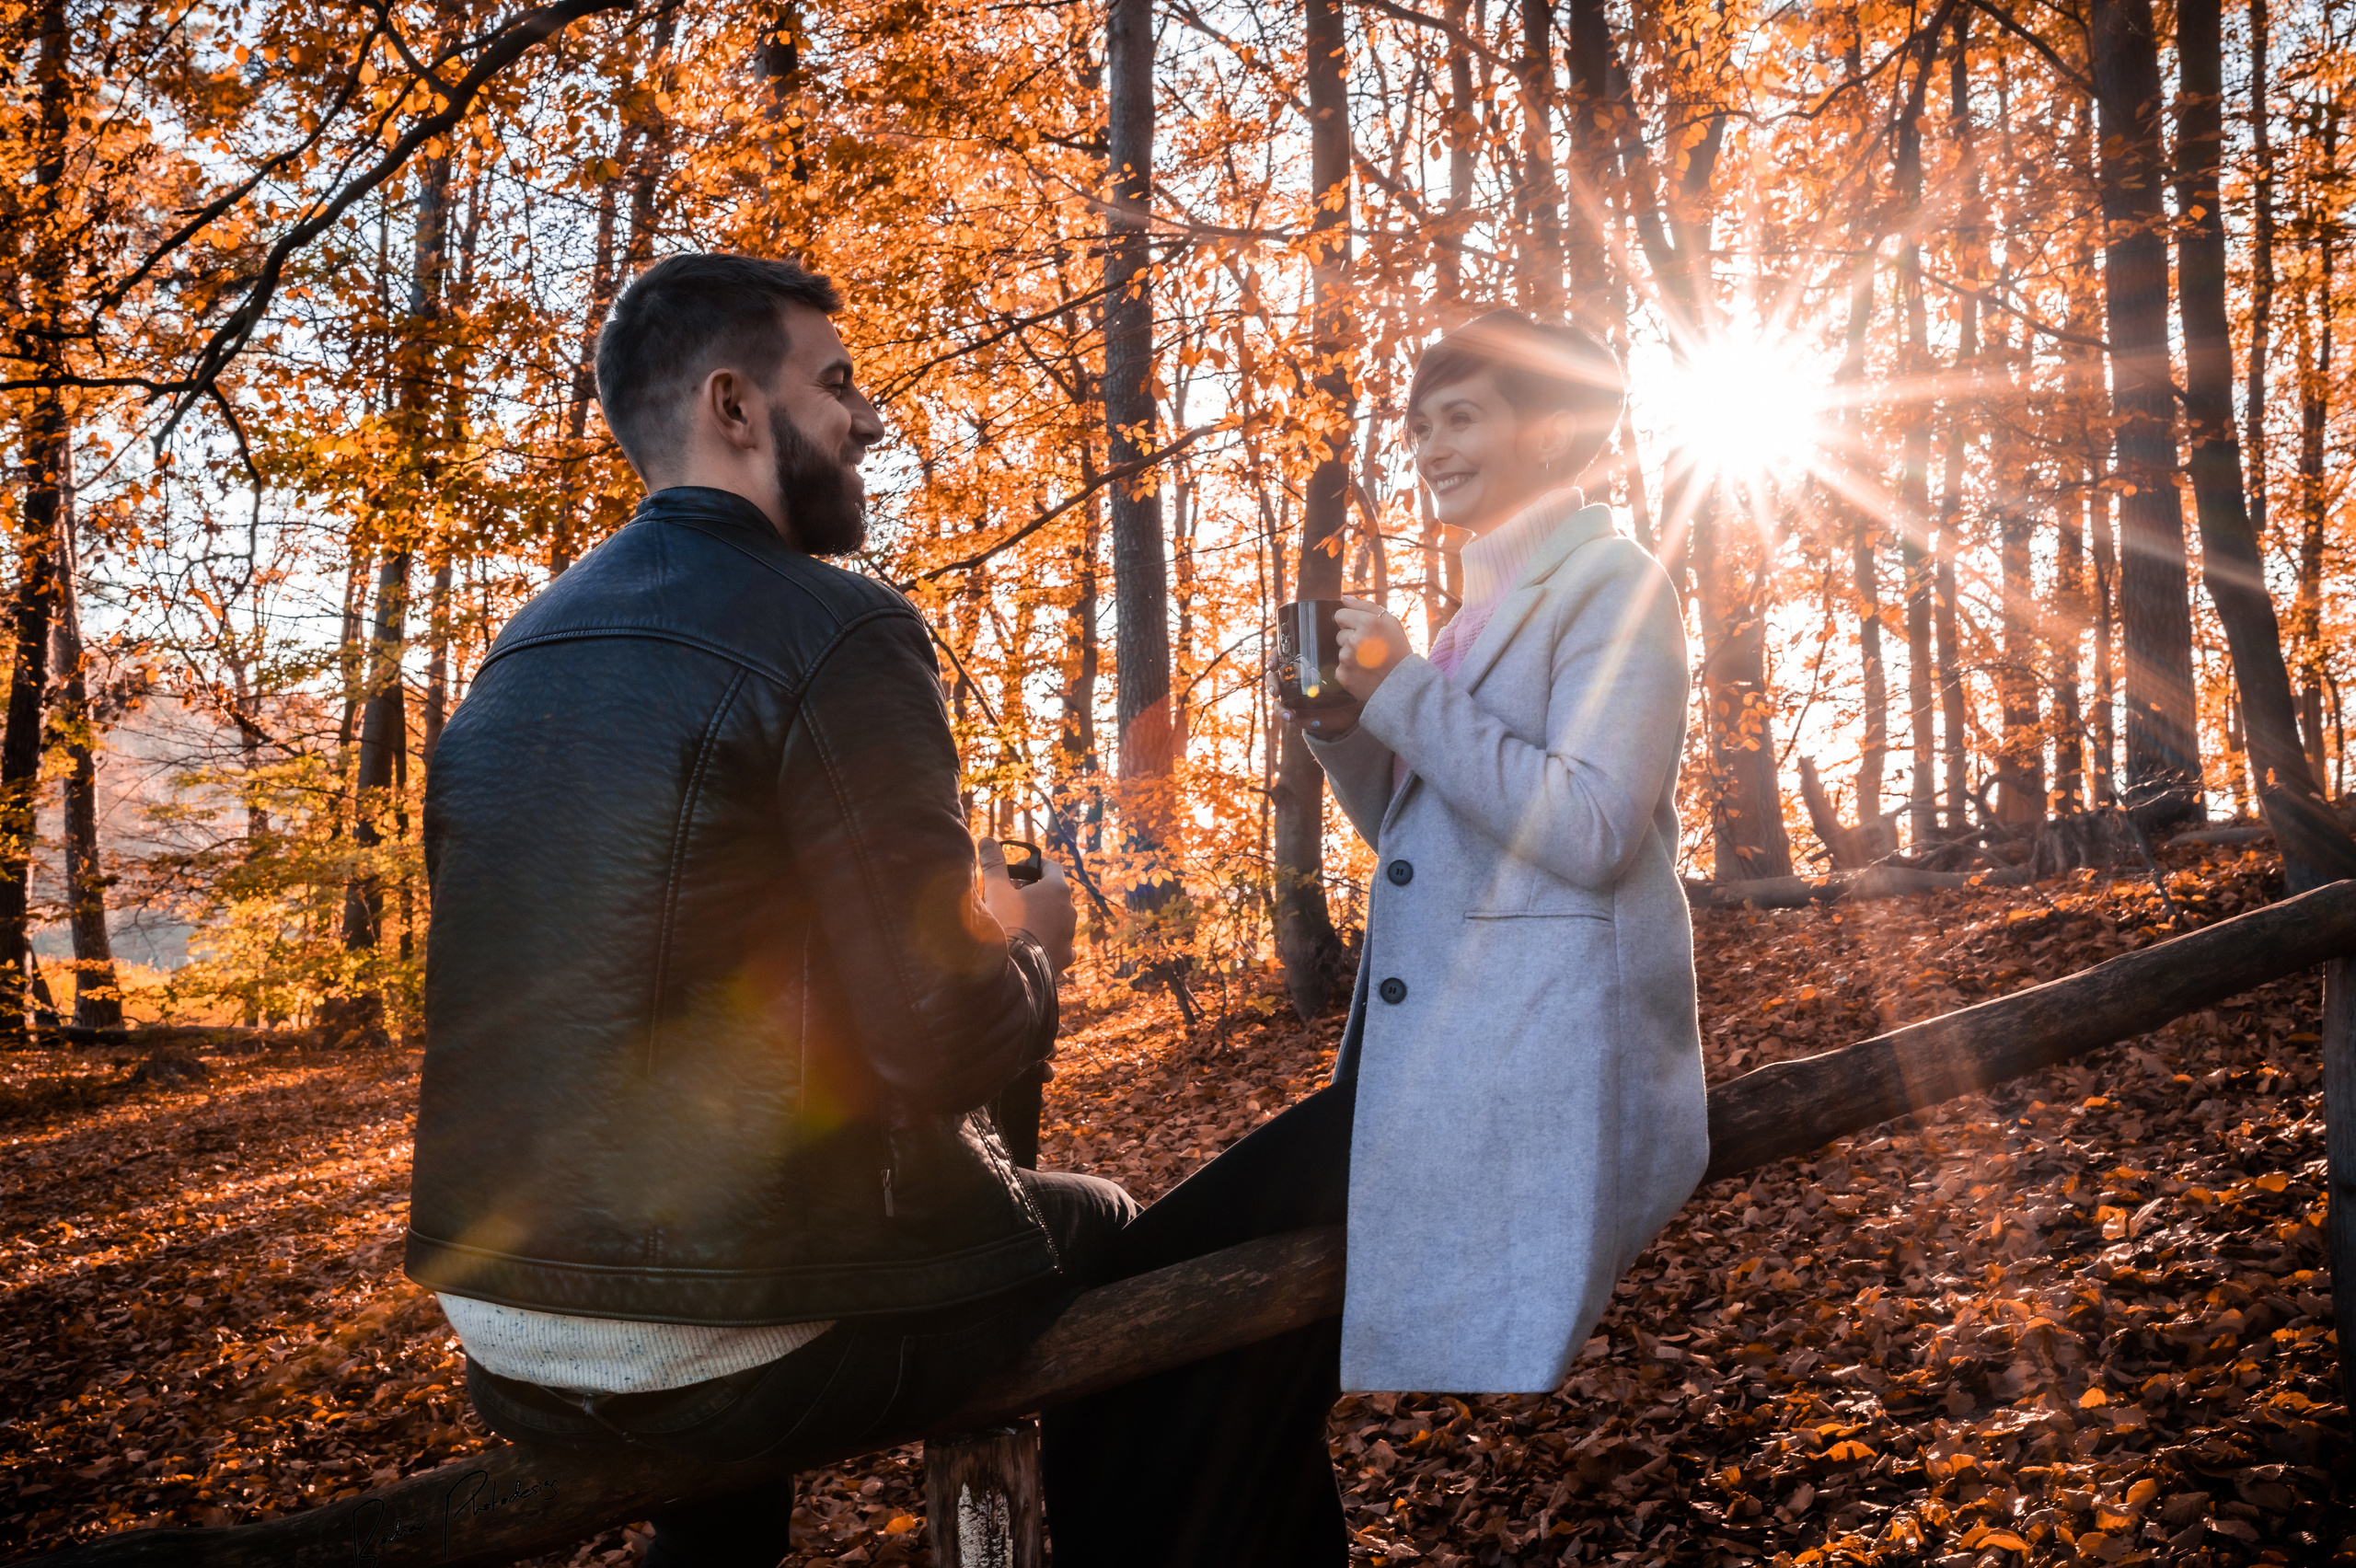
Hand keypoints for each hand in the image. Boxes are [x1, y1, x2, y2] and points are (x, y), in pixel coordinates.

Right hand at [978, 838, 1077, 972]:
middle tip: (1011, 897)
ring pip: (1056, 918)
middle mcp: (1070, 910)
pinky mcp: (1065, 956)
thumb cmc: (1005, 924)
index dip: (1033, 866)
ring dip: (1041, 916)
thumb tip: (986, 840)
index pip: (1051, 866)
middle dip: (1034, 892)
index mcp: (1057, 889)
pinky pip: (1059, 943)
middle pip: (1053, 893)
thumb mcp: (996, 890)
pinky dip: (1046, 940)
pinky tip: (1030, 944)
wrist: (1013, 969)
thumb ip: (993, 864)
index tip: (1016, 872)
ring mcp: (1070, 935)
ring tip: (1017, 922)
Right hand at [1266, 660, 1362, 737]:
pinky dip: (1283, 713)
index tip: (1274, 664)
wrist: (1352, 711)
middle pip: (1275, 674)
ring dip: (1276, 699)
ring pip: (1276, 692)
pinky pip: (1283, 710)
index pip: (1283, 654)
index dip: (1274, 656)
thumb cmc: (1348, 685)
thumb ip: (1340, 659)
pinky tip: (1290, 716)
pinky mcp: (1296, 710)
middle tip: (1276, 689)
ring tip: (1282, 704)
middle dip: (1271, 681)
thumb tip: (1340, 646)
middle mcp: (1295, 678)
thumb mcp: (1344, 670)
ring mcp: (1294, 694)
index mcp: (1303, 664)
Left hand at [1333, 596, 1410, 700]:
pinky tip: (1365, 674)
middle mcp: (1354, 640)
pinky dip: (1350, 671)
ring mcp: (1347, 659)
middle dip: (1352, 640)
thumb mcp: (1391, 622)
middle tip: (1371, 650)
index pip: (1339, 615)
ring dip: (1351, 656)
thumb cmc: (1398, 650)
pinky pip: (1341, 668)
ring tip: (1370, 663)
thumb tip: (1344, 598)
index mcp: (1367, 623)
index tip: (1362, 631)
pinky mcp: (1343, 675)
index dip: (1350, 623)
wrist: (1403, 684)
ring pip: (1341, 652)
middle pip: (1340, 635)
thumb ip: (1366, 606)